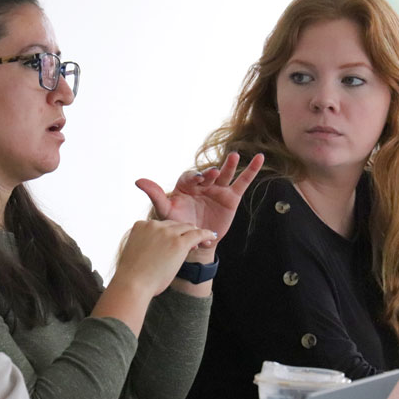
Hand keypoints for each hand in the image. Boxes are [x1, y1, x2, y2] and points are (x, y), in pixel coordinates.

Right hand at [112, 219, 217, 297]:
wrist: (132, 284)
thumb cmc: (132, 276)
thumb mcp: (135, 254)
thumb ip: (147, 247)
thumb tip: (158, 254)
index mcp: (141, 225)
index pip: (160, 225)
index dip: (170, 233)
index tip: (173, 243)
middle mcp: (153, 225)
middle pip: (174, 224)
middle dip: (183, 232)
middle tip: (191, 243)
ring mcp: (166, 233)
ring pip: (186, 227)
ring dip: (194, 233)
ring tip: (202, 241)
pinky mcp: (178, 242)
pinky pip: (197, 234)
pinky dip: (205, 234)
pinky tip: (211, 237)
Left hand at [135, 153, 263, 251]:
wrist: (194, 241)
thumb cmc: (178, 223)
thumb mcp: (165, 210)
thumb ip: (155, 194)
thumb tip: (138, 180)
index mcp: (186, 185)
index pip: (190, 177)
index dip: (193, 177)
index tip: (197, 180)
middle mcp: (203, 184)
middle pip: (208, 174)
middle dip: (210, 173)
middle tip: (212, 174)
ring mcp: (218, 189)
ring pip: (226, 174)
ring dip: (229, 165)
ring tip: (233, 157)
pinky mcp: (232, 197)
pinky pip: (243, 182)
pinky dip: (252, 170)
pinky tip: (260, 159)